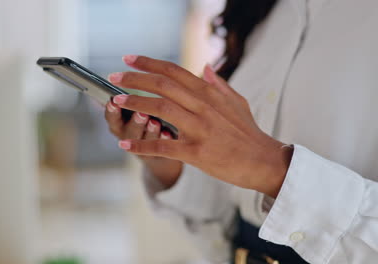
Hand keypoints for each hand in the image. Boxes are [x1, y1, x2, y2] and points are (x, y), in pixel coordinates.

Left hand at [108, 55, 292, 197]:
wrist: (263, 161)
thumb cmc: (248, 133)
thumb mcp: (237, 103)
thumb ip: (219, 85)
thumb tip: (204, 68)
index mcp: (210, 93)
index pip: (174, 72)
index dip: (149, 63)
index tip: (129, 60)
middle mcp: (203, 106)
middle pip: (163, 85)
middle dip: (135, 78)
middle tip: (115, 77)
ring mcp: (200, 128)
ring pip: (161, 109)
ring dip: (136, 103)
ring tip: (117, 101)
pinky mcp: (196, 152)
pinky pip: (163, 146)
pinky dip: (142, 145)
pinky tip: (125, 145)